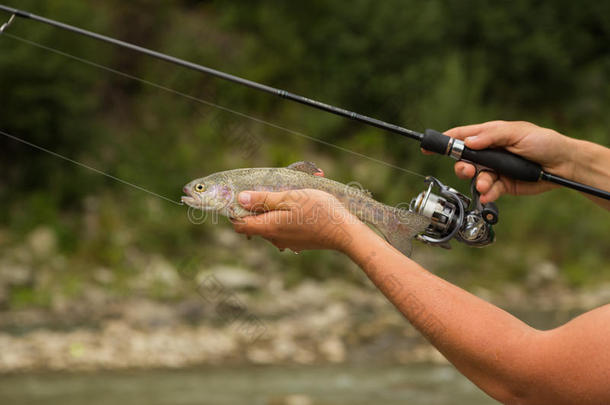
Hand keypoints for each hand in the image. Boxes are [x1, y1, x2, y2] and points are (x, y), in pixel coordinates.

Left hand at [232, 189, 362, 252]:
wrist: (345, 232)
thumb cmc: (318, 211)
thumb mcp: (290, 198)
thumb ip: (264, 199)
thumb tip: (241, 199)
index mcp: (268, 227)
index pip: (239, 224)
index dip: (236, 211)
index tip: (243, 196)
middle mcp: (274, 238)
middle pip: (255, 223)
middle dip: (260, 206)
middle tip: (273, 189)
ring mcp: (287, 242)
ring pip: (271, 224)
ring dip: (276, 210)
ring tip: (292, 194)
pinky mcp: (298, 242)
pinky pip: (285, 228)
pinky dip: (288, 216)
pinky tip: (302, 206)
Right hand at [443, 121, 574, 202]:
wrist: (563, 165)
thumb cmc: (543, 142)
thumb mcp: (517, 133)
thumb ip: (491, 136)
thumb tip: (468, 141)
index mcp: (489, 136)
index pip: (462, 137)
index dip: (445, 141)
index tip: (428, 146)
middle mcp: (488, 153)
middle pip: (464, 161)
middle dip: (462, 167)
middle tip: (467, 170)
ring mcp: (494, 170)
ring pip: (475, 178)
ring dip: (477, 182)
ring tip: (486, 184)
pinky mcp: (502, 185)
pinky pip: (488, 191)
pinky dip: (487, 193)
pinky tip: (490, 193)